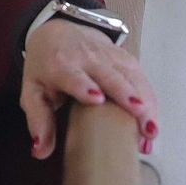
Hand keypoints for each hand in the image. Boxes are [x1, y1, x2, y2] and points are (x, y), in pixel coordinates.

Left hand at [19, 18, 158, 159]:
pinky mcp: (125, 57)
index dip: (85, 86)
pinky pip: (141, 78)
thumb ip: (38, 120)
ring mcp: (109, 55)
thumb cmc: (46, 67)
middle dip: (128, 97)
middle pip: (112, 76)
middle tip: (141, 121)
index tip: (96, 99)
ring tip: (151, 131)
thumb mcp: (33, 91)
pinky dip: (150, 101)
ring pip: (132, 77)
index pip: (74, 75)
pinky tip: (152, 123)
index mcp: (61, 65)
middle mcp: (87, 57)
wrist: (58, 33)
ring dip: (146, 103)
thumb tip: (41, 151)